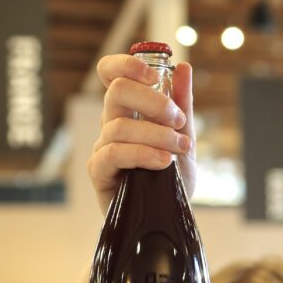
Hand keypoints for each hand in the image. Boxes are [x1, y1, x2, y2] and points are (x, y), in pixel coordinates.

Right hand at [87, 53, 195, 213]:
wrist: (167, 217)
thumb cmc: (171, 180)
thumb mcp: (183, 139)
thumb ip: (182, 106)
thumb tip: (183, 68)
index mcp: (128, 110)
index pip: (112, 74)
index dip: (127, 65)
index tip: (156, 74)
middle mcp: (111, 124)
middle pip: (116, 90)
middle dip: (152, 100)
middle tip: (177, 120)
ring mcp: (102, 148)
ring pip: (120, 126)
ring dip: (156, 134)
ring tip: (178, 148)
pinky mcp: (99, 172)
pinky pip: (114, 154)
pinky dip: (141, 154)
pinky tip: (162, 162)